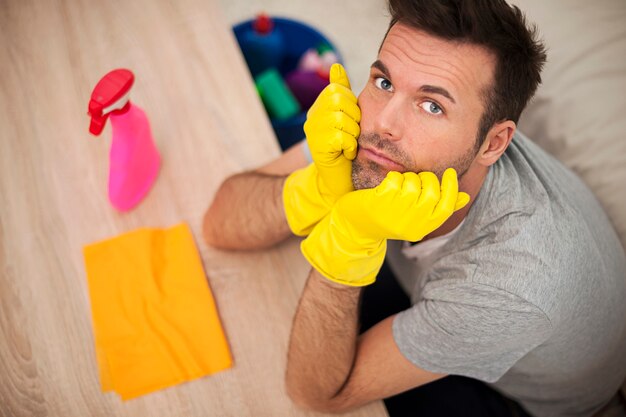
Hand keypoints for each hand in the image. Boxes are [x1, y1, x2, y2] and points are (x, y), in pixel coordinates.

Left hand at [301, 169, 469, 285]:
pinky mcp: (380, 201)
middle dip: (427, 179)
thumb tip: (466, 197)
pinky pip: (396, 179)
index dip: (452, 188)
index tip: (450, 173)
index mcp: (423, 228)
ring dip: (408, 178)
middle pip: (432, 192)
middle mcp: (412, 223)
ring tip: (399, 186)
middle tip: (417, 179)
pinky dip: (393, 177)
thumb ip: (438, 208)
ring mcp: (396, 212)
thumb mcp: (415, 218)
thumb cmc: (388, 218)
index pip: (447, 207)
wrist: (355, 228)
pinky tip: (386, 186)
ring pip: (414, 183)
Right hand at [304, 63, 359, 195]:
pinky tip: (346, 153)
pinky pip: (340, 137)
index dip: (351, 103)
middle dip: (353, 116)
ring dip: (353, 133)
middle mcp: (312, 117)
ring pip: (341, 118)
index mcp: (319, 106)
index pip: (337, 89)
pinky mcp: (317, 147)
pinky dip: (349, 146)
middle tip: (352, 132)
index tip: (352, 119)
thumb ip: (341, 91)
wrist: (340, 178)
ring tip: (349, 143)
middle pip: (339, 100)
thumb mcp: (346, 116)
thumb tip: (336, 65)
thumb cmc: (346, 146)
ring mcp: (312, 132)